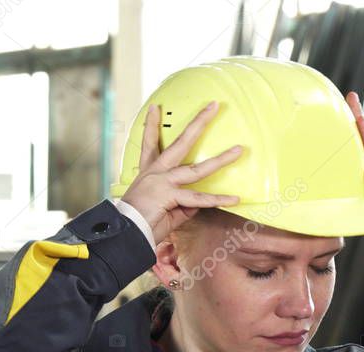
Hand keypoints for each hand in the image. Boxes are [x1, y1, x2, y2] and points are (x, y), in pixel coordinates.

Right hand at [121, 100, 242, 244]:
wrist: (125, 234)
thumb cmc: (143, 224)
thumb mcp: (166, 209)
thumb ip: (183, 203)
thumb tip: (199, 202)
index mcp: (150, 173)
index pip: (150, 145)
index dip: (151, 126)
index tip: (155, 108)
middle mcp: (156, 172)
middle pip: (180, 142)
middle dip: (198, 123)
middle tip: (213, 105)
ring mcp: (162, 181)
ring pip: (196, 169)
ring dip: (220, 160)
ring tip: (238, 150)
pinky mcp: (168, 195)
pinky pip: (198, 199)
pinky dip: (217, 200)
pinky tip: (234, 198)